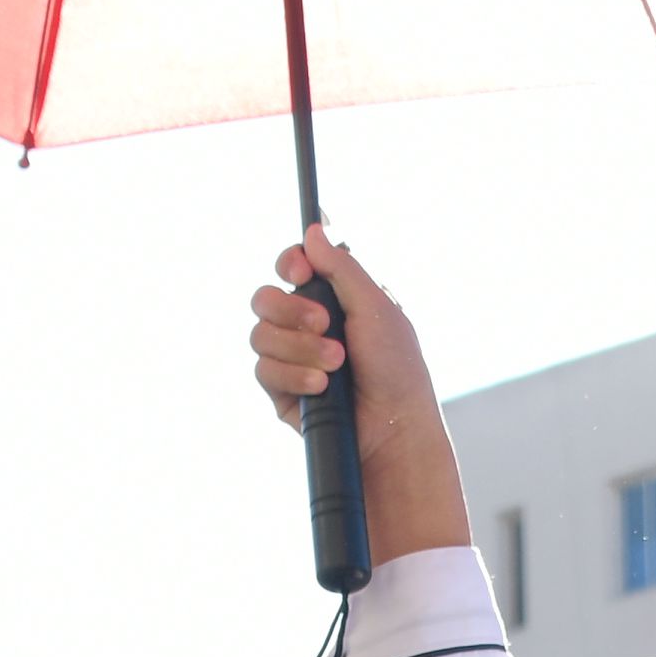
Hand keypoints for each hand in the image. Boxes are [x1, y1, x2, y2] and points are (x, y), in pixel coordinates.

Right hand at [253, 232, 469, 562]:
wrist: (392, 427)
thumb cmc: (396, 368)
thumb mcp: (376, 308)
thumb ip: (342, 268)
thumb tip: (315, 228)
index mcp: (335, 297)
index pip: (294, 265)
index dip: (290, 262)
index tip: (301, 270)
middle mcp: (308, 324)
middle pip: (265, 296)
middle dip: (291, 308)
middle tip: (324, 323)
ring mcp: (292, 357)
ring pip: (259, 334)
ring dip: (299, 347)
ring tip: (335, 365)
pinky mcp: (281, 390)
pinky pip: (263, 369)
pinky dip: (293, 375)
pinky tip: (320, 387)